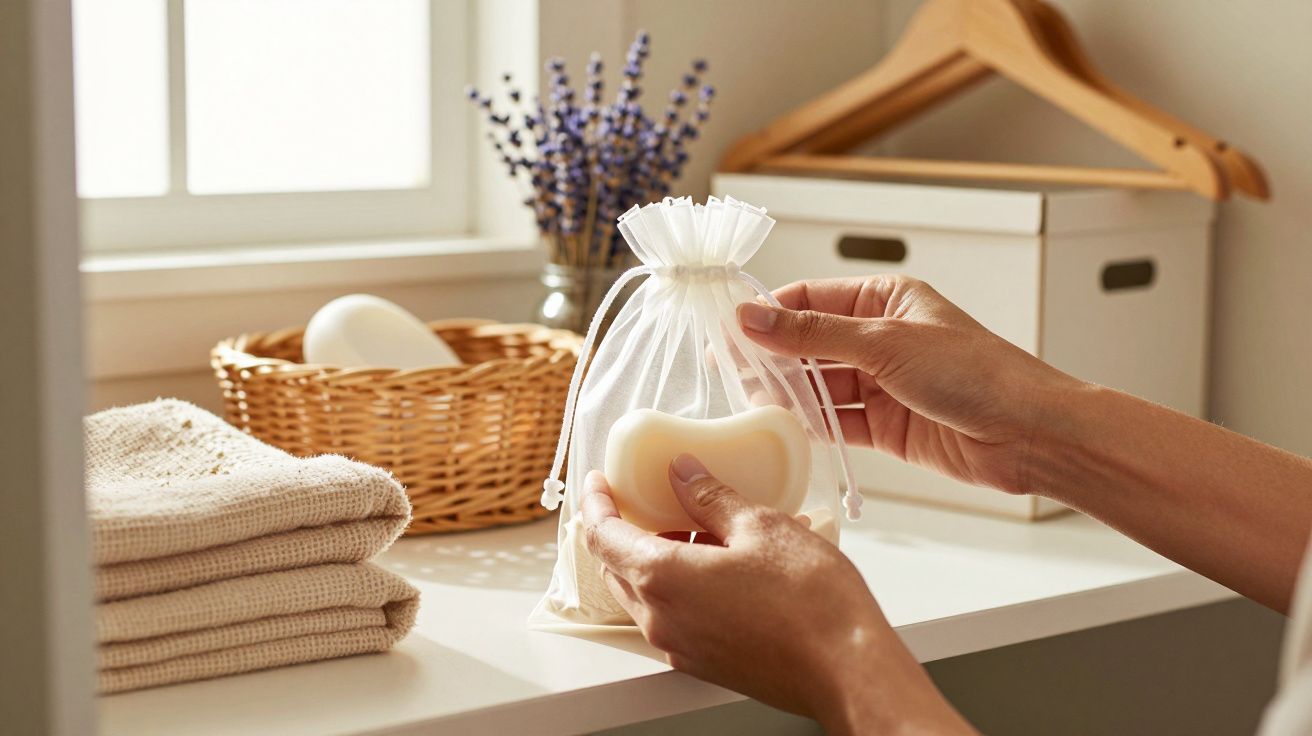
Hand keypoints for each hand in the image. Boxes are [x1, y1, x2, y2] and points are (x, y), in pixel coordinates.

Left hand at [581, 456, 973, 734]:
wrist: (848, 669)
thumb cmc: (811, 601)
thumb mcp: (759, 526)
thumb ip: (711, 497)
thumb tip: (683, 474)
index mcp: (662, 579)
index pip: (602, 536)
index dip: (596, 502)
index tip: (599, 481)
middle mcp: (661, 619)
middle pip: (617, 567)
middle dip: (625, 529)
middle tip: (649, 498)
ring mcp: (682, 647)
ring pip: (646, 594)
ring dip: (657, 558)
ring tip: (700, 527)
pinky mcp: (705, 662)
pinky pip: (674, 616)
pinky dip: (681, 586)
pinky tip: (723, 564)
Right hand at [737, 275, 1080, 494]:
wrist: (1030, 434)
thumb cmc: (978, 374)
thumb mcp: (885, 343)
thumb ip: (813, 334)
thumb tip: (752, 317)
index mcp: (886, 300)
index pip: (811, 299)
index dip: (767, 314)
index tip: (728, 331)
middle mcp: (882, 339)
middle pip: (809, 345)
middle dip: (772, 359)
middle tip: (727, 373)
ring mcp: (883, 385)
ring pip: (819, 386)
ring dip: (789, 395)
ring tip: (752, 404)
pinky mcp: (887, 428)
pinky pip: (835, 422)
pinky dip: (811, 426)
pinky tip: (785, 428)